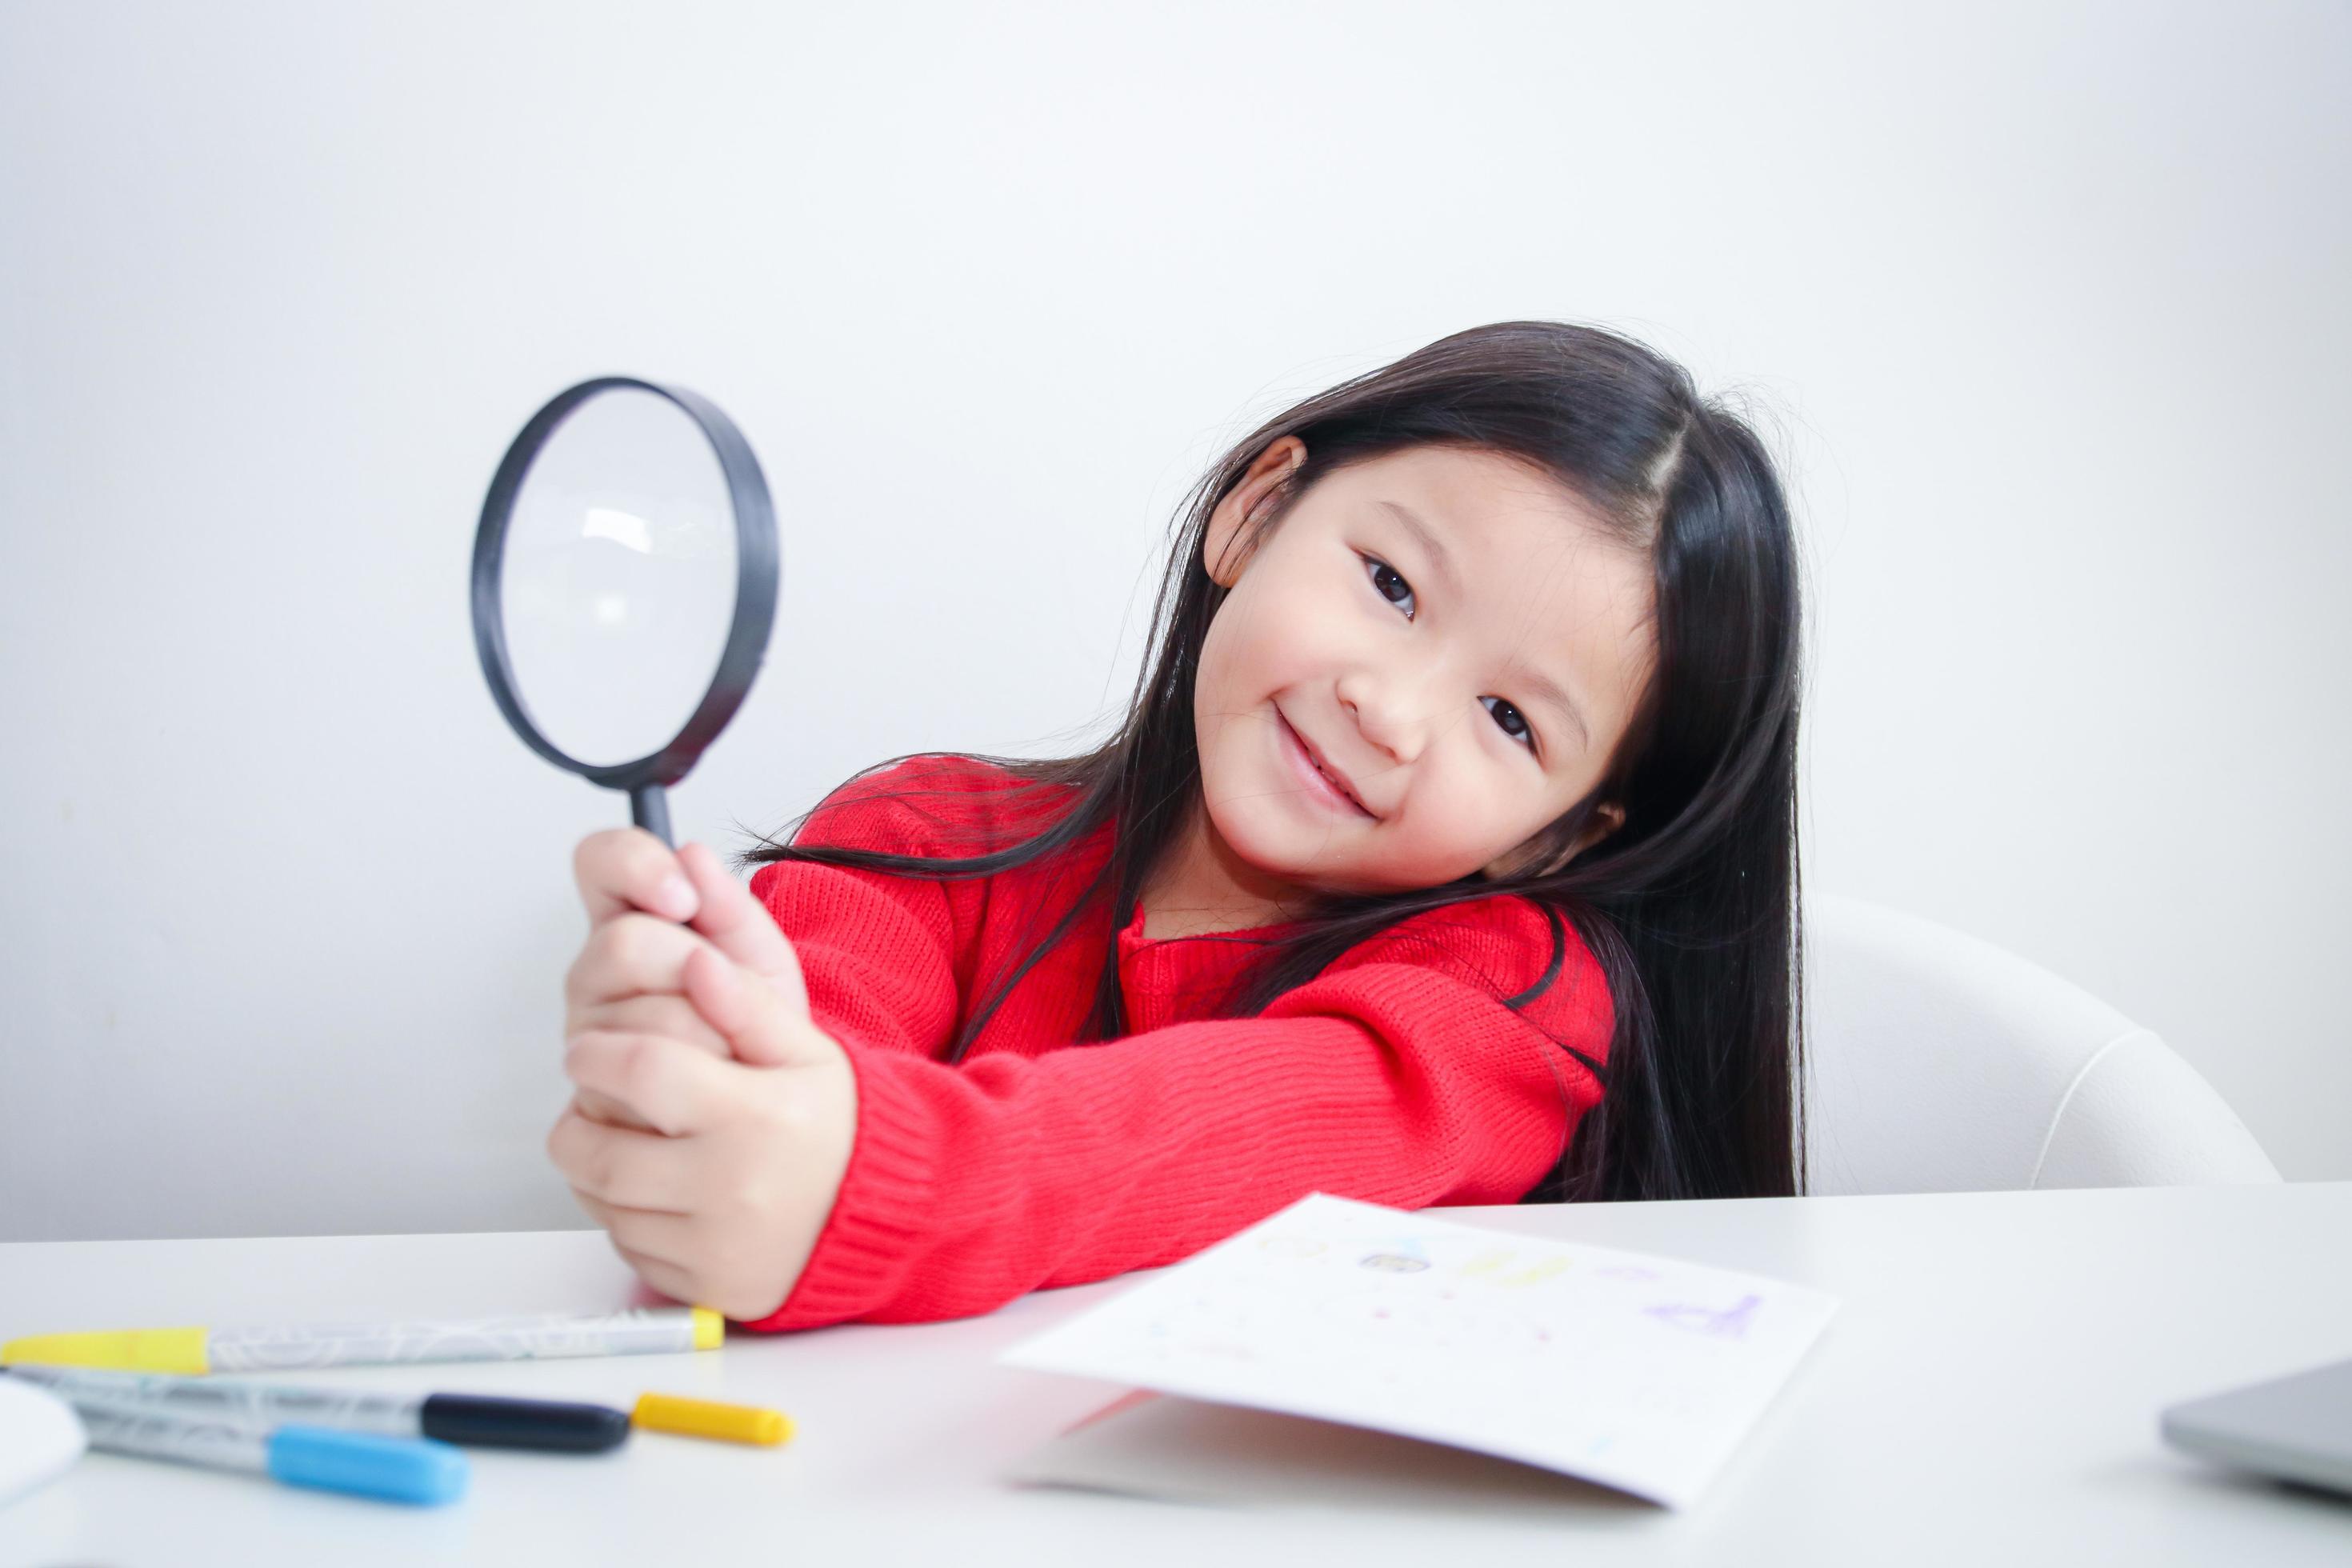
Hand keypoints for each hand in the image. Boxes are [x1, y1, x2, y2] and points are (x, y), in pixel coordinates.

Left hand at [548, 839, 856, 1319]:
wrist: (884, 1215)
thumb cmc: (837, 1123)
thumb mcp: (807, 1047)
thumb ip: (746, 999)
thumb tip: (697, 957)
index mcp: (754, 1116)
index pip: (639, 1069)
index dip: (600, 1048)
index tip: (590, 1042)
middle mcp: (729, 1188)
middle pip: (597, 1149)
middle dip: (581, 1110)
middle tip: (594, 1088)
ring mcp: (710, 1246)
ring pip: (599, 1200)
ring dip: (593, 1162)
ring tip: (627, 1132)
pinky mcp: (697, 1288)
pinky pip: (623, 1243)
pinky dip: (623, 1211)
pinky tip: (658, 1184)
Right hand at [565, 831, 792, 1128]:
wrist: (758, 1096)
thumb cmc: (749, 1016)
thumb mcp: (757, 954)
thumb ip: (728, 904)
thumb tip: (692, 856)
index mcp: (625, 922)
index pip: (599, 861)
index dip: (636, 867)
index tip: (684, 899)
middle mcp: (591, 976)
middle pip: (622, 944)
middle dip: (692, 967)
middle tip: (725, 991)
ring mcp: (583, 1039)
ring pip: (639, 1019)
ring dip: (707, 1032)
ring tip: (728, 1045)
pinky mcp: (587, 1102)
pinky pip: (640, 1086)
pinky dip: (693, 1085)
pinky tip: (706, 1087)